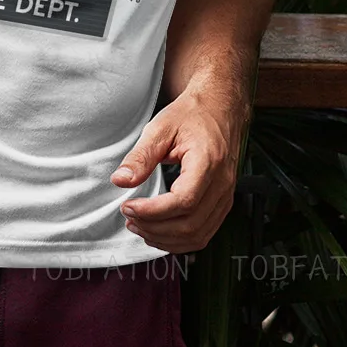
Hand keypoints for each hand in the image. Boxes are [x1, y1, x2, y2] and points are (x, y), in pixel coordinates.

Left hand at [109, 86, 249, 252]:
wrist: (219, 107)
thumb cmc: (192, 114)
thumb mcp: (160, 128)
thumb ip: (141, 157)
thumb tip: (120, 181)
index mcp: (208, 161)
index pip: (183, 201)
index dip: (153, 211)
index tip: (129, 207)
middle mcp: (222, 183)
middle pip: (190, 224)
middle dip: (154, 227)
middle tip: (129, 217)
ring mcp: (225, 196)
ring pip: (197, 235)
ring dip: (165, 238)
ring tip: (139, 226)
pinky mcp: (222, 202)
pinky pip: (203, 233)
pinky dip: (179, 239)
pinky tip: (158, 231)